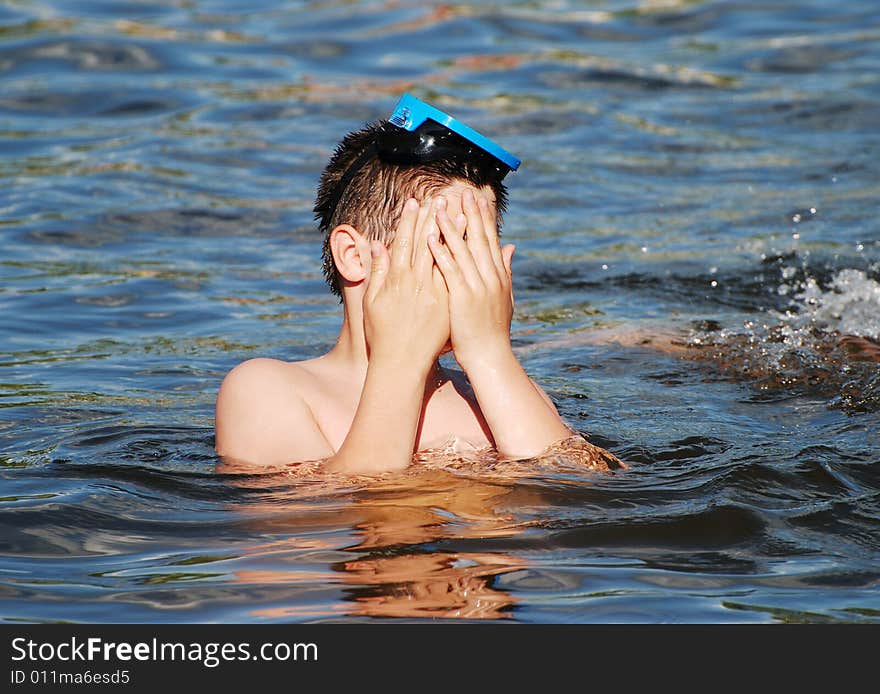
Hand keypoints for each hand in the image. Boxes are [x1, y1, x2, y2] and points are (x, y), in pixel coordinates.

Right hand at [363, 197, 449, 370]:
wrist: (401, 362)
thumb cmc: (382, 333)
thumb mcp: (372, 301)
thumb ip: (377, 272)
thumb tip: (376, 246)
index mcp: (395, 279)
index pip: (403, 242)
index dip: (409, 221)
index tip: (414, 202)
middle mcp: (415, 283)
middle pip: (425, 244)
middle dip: (432, 220)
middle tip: (440, 199)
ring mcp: (433, 293)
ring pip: (444, 257)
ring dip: (452, 234)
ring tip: (460, 213)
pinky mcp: (446, 304)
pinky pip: (456, 276)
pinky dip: (462, 259)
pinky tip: (470, 246)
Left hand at [427, 189, 515, 371]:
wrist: (490, 356)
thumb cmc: (493, 330)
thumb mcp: (504, 297)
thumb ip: (506, 270)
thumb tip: (512, 248)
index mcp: (499, 276)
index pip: (491, 240)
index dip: (485, 218)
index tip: (478, 199)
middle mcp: (491, 277)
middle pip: (478, 238)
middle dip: (470, 214)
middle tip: (462, 192)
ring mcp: (478, 286)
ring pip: (462, 249)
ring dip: (451, 225)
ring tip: (440, 206)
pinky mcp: (463, 296)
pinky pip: (449, 268)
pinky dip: (440, 250)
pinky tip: (430, 236)